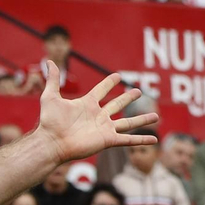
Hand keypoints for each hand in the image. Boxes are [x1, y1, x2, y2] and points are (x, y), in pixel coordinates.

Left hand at [32, 64, 158, 163]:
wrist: (52, 142)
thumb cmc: (50, 122)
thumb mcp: (50, 97)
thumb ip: (52, 80)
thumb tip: (48, 61)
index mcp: (87, 104)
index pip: (102, 90)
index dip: (109, 83)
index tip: (118, 76)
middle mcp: (98, 116)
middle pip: (117, 104)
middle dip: (128, 98)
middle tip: (138, 91)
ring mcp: (104, 128)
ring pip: (128, 123)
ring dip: (142, 119)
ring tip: (156, 116)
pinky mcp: (108, 140)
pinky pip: (128, 140)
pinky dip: (141, 140)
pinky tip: (154, 140)